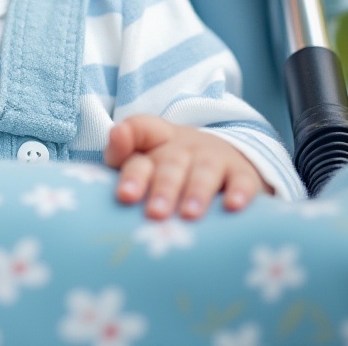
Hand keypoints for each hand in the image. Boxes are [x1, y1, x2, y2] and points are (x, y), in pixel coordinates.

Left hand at [103, 115, 271, 219]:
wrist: (222, 159)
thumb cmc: (170, 168)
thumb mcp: (143, 160)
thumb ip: (120, 159)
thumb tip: (105, 179)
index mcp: (155, 140)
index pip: (138, 132)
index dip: (125, 146)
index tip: (123, 191)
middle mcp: (184, 146)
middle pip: (170, 162)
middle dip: (162, 188)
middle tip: (154, 214)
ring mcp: (213, 157)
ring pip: (204, 171)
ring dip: (196, 192)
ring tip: (189, 215)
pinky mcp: (241, 173)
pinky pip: (241, 180)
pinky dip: (239, 192)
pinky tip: (233, 207)